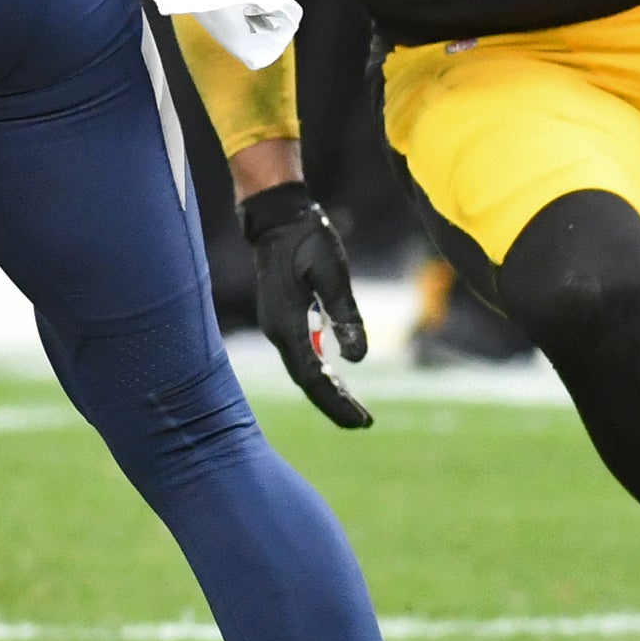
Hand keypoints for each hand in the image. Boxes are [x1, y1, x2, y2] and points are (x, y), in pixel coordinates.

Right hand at [241, 183, 370, 428]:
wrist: (277, 217)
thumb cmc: (306, 239)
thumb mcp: (332, 273)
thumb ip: (344, 314)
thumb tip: (358, 359)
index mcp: (287, 325)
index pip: (313, 378)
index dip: (337, 403)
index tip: (362, 422)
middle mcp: (278, 331)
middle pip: (306, 380)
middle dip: (334, 403)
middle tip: (363, 423)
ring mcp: (277, 325)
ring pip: (303, 369)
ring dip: (328, 389)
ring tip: (354, 407)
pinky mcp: (281, 317)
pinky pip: (301, 354)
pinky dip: (320, 370)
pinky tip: (335, 375)